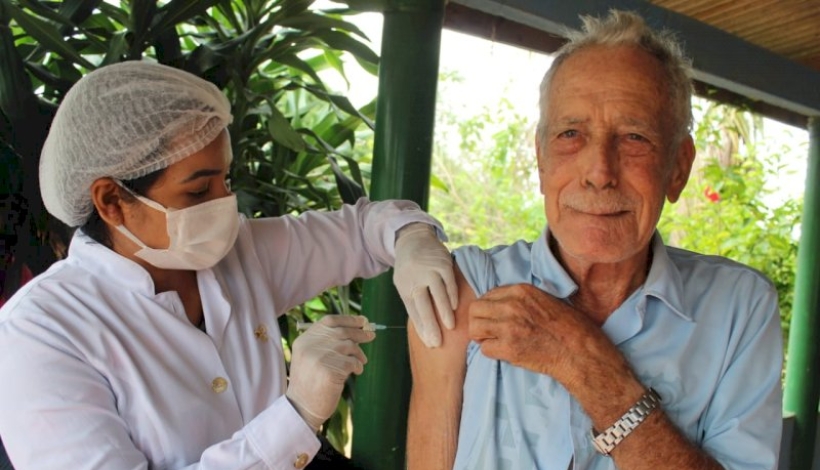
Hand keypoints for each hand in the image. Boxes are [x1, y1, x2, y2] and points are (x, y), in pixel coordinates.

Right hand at [286, 315, 374, 430]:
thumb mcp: (311, 357)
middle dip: (359, 333)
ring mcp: (319, 357)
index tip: (361, 321)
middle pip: (341, 331)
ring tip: (360, 362)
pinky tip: (356, 372)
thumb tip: (357, 329)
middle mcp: (310, 346)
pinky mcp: (329, 370)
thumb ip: (326, 343)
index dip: (348, 319)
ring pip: (349, 346)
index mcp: (304, 340)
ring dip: (358, 354)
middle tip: (371, 335)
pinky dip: (358, 366)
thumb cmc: (311, 383)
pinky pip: (352, 362)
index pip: (329, 321)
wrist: (302, 407)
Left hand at [393, 223, 457, 347]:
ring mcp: (429, 270)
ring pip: (438, 294)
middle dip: (430, 325)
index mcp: (403, 285)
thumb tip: (426, 330)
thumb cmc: (410, 269)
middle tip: (437, 342)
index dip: (422, 328)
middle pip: (423, 305)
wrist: (413, 239)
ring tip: (450, 328)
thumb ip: (414, 304)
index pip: (413, 311)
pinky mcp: (443, 263)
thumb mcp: (405, 284)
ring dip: (444, 312)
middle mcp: (414, 278)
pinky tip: (454, 306)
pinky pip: (449, 282)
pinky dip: (452, 295)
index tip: (430, 343)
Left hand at [468, 284, 631, 393]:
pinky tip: (504, 352)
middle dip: (479, 321)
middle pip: (474, 310)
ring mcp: (509, 327)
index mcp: (521, 291)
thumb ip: (522, 299)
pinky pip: (484, 349)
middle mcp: (511, 306)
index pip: (487, 295)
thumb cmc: (571, 327)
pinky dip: (491, 352)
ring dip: (481, 336)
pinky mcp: (509, 349)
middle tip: (489, 331)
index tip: (495, 317)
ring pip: (474, 328)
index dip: (489, 308)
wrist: (581, 352)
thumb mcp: (546, 299)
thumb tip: (502, 304)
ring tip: (494, 341)